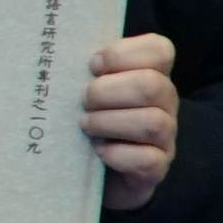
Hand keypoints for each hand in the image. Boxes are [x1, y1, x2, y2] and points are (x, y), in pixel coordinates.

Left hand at [86, 29, 180, 210]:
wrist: (93, 171)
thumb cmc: (88, 119)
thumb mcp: (87, 90)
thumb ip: (85, 70)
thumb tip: (58, 52)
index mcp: (151, 75)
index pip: (159, 50)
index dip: (123, 54)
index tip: (92, 66)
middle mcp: (164, 104)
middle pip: (152, 86)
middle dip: (108, 92)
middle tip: (83, 101)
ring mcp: (164, 137)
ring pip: (152, 122)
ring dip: (109, 122)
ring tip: (84, 125)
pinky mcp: (156, 168)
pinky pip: (147, 160)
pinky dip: (117, 154)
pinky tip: (98, 151)